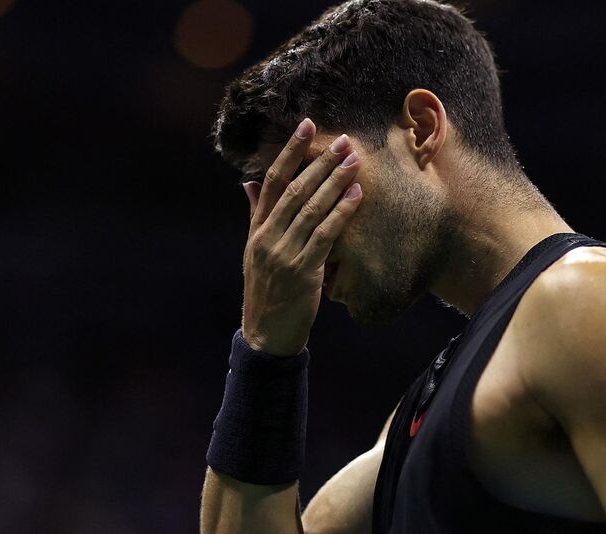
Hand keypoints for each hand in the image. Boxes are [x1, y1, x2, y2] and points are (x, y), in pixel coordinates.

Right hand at [239, 118, 362, 356]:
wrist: (266, 334)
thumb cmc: (266, 290)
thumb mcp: (253, 252)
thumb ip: (255, 215)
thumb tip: (249, 183)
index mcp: (256, 229)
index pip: (272, 181)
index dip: (290, 151)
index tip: (306, 126)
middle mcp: (267, 237)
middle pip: (295, 190)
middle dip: (320, 162)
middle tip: (343, 140)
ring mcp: (284, 254)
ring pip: (311, 209)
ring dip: (335, 182)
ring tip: (354, 161)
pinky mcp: (303, 271)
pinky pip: (325, 236)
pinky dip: (341, 213)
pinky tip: (356, 196)